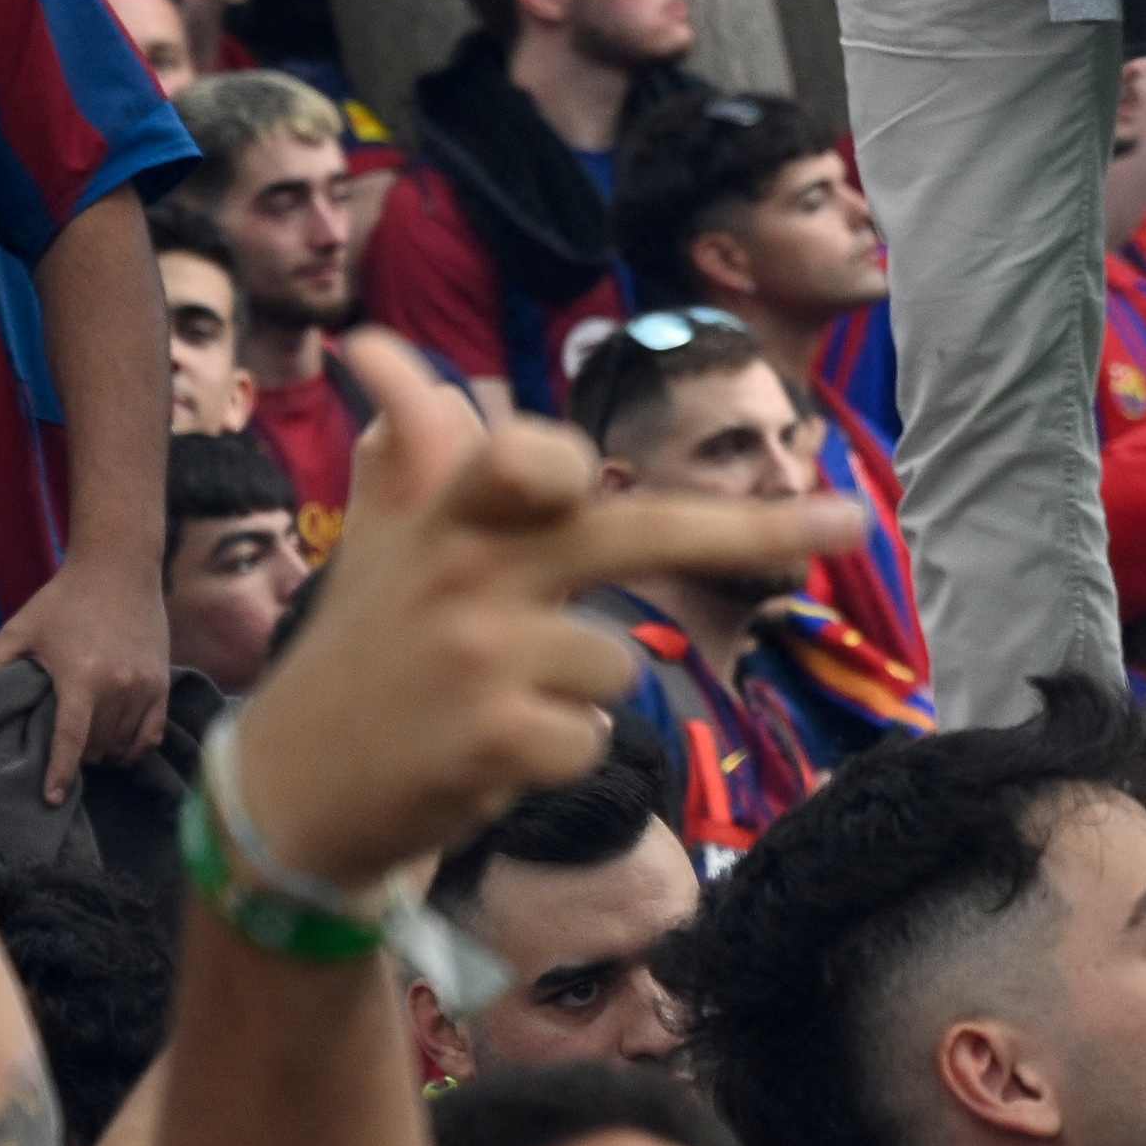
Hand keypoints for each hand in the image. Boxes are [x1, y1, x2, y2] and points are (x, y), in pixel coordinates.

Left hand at [0, 551, 175, 804]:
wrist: (120, 568)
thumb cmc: (63, 599)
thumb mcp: (18, 629)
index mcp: (82, 678)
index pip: (72, 741)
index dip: (61, 774)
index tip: (51, 799)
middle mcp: (119, 687)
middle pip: (97, 746)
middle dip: (78, 757)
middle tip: (60, 753)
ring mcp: (145, 686)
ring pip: (124, 744)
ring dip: (103, 753)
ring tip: (86, 748)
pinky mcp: (163, 682)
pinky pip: (152, 733)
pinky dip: (134, 747)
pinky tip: (118, 746)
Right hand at [225, 336, 849, 891]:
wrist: (293, 797)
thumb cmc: (365, 649)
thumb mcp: (384, 539)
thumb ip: (410, 444)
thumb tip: (383, 348)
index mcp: (449, 517)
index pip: (523, 460)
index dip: (558, 459)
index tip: (586, 462)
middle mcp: (468, 576)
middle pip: (637, 534)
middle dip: (757, 527)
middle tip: (851, 518)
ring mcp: (483, 661)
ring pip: (619, 665)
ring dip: (580, 693)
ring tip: (496, 702)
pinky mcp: (498, 744)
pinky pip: (598, 740)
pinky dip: (564, 754)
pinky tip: (493, 756)